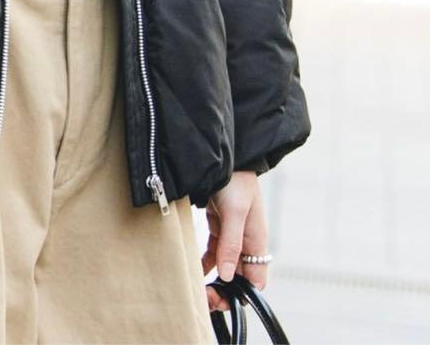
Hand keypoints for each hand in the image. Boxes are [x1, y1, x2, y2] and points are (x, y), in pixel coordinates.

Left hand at [202, 170, 267, 312]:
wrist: (225, 153)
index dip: (241, 294)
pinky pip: (214, 250)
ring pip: (225, 265)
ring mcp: (232, 233)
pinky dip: (206, 262)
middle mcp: (246, 241)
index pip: (255, 280)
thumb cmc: (235, 179)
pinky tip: (196, 271)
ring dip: (213, 279)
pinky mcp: (219, 224)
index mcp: (257, 241)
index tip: (221, 299)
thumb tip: (227, 276)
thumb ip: (231, 244)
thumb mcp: (234, 212)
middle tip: (205, 298)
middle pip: (239, 276)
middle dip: (224, 290)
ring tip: (198, 291)